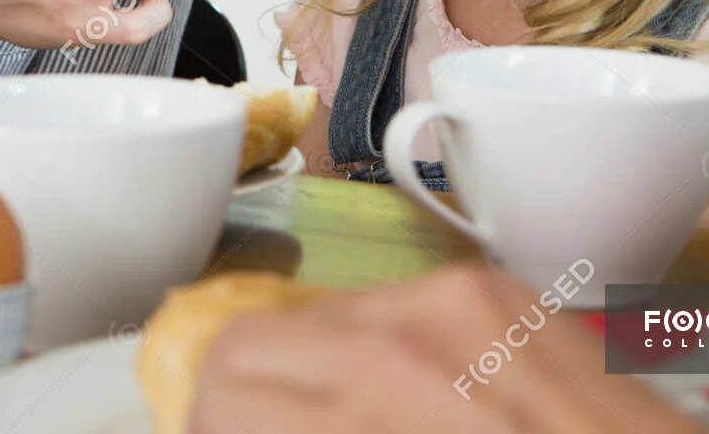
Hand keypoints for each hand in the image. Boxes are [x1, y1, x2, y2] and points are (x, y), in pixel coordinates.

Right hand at [191, 266, 705, 433]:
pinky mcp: (503, 288)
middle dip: (238, 413)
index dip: (205, 432)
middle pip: (246, 348)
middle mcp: (412, 329)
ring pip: (314, 323)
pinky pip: (389, 307)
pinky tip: (410, 406)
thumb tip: (237, 424)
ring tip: (342, 428)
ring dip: (306, 385)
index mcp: (382, 395)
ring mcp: (463, 296)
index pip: (223, 388)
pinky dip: (373, 359)